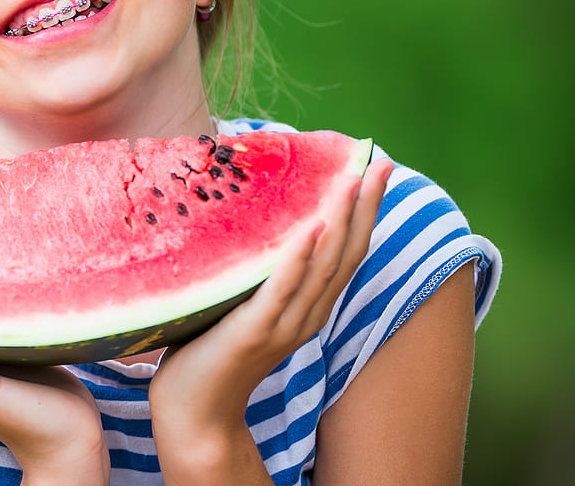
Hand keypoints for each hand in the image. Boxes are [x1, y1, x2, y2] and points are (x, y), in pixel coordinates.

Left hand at [148, 159, 393, 447]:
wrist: (194, 410)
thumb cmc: (210, 350)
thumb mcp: (241, 301)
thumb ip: (257, 270)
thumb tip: (250, 214)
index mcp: (307, 307)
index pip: (346, 252)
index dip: (364, 212)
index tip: (377, 169)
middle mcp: (306, 315)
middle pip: (346, 253)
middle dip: (365, 207)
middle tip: (380, 163)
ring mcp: (283, 325)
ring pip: (322, 267)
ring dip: (338, 221)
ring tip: (350, 180)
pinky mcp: (254, 331)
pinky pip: (281, 290)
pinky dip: (297, 258)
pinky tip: (310, 228)